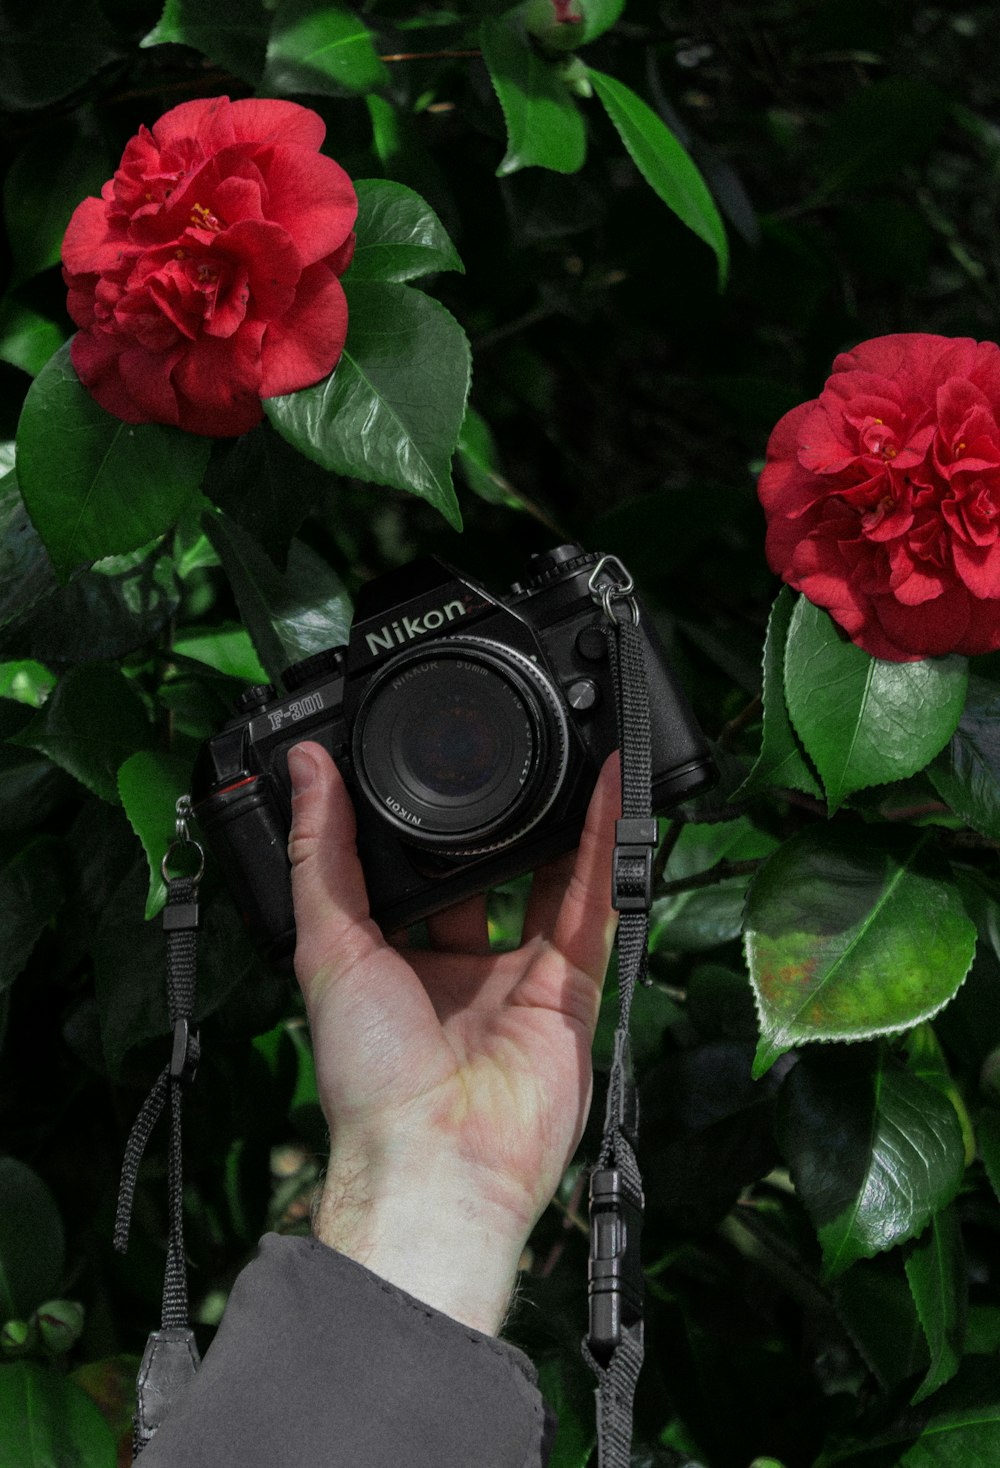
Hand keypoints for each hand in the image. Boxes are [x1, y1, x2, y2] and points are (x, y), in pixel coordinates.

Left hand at [286, 741, 619, 1333]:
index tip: (426, 764)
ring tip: (565, 747)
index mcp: (396, 959)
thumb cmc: (369, 1073)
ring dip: (560, 817)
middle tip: (498, 752)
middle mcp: (460, 967)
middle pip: (486, 874)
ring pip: (548, 879)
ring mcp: (519, 977)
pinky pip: (593, 903)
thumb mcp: (326, 945)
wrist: (437, 1155)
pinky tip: (607, 785)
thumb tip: (306, 769)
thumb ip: (320, 855)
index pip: (416, 874)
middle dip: (495, 820)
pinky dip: (603, 842)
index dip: (423, 822)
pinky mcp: (572, 989)